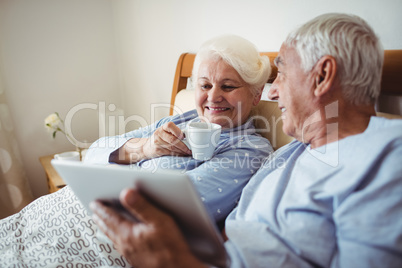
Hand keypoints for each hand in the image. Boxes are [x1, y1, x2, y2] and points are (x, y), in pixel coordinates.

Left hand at [90, 188, 205, 267]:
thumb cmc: (171, 246)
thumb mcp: (159, 221)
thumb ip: (142, 206)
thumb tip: (126, 193)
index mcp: (128, 233)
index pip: (110, 218)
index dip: (102, 208)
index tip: (95, 202)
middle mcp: (125, 244)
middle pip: (108, 228)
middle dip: (101, 218)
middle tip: (94, 210)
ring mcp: (129, 254)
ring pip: (113, 238)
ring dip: (106, 228)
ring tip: (103, 223)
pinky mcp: (135, 260)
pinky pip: (120, 246)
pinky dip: (115, 238)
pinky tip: (119, 240)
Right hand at [110, 122, 190, 163]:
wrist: (146, 148)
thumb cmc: (159, 139)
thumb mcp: (164, 132)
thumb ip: (173, 133)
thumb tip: (187, 136)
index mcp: (162, 127)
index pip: (170, 125)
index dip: (177, 131)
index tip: (183, 136)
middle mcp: (159, 133)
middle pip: (173, 139)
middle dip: (183, 145)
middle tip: (189, 149)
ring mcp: (157, 142)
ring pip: (172, 147)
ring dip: (182, 151)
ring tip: (187, 152)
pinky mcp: (157, 150)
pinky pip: (170, 152)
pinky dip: (177, 154)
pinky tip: (182, 154)